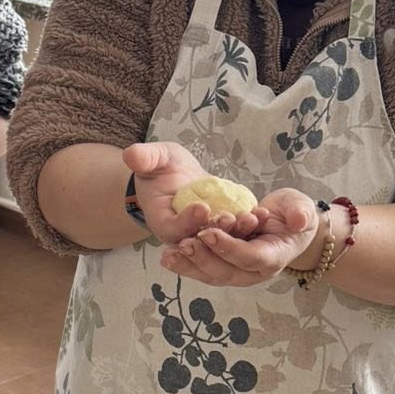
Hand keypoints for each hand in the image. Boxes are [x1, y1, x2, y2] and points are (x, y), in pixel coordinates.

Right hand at [121, 142, 259, 245]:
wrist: (176, 178)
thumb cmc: (160, 168)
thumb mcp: (153, 159)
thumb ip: (144, 158)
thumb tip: (131, 154)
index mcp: (163, 223)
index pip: (174, 227)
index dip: (188, 220)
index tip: (202, 206)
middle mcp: (185, 235)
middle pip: (200, 239)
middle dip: (217, 229)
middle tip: (231, 217)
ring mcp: (205, 234)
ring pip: (221, 238)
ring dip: (238, 230)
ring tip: (252, 218)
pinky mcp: (222, 229)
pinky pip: (235, 231)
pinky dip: (248, 224)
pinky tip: (262, 214)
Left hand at [159, 188, 320, 287]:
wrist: (287, 225)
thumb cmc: (294, 214)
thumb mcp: (301, 207)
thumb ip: (301, 213)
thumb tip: (300, 221)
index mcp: (274, 258)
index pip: (250, 258)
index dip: (229, 248)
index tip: (208, 233)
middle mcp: (255, 272)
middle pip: (227, 272)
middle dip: (204, 259)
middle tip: (184, 243)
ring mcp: (239, 273)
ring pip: (212, 275)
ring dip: (189, 266)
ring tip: (168, 254)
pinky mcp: (225, 268)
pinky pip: (204, 270)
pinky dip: (186, 264)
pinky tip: (168, 255)